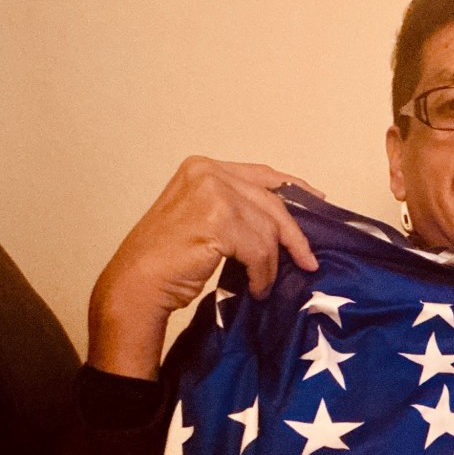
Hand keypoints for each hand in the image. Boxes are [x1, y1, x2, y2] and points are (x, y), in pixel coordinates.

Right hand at [88, 156, 323, 379]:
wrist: (135, 285)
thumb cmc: (167, 259)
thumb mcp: (203, 217)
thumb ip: (237, 206)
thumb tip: (284, 220)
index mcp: (203, 167)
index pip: (262, 175)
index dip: (294, 189)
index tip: (317, 202)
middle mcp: (208, 172)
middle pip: (272, 202)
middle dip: (293, 235)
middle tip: (307, 261)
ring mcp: (213, 194)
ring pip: (268, 229)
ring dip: (271, 263)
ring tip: (263, 283)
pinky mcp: (219, 221)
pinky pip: (260, 250)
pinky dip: (262, 273)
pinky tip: (256, 287)